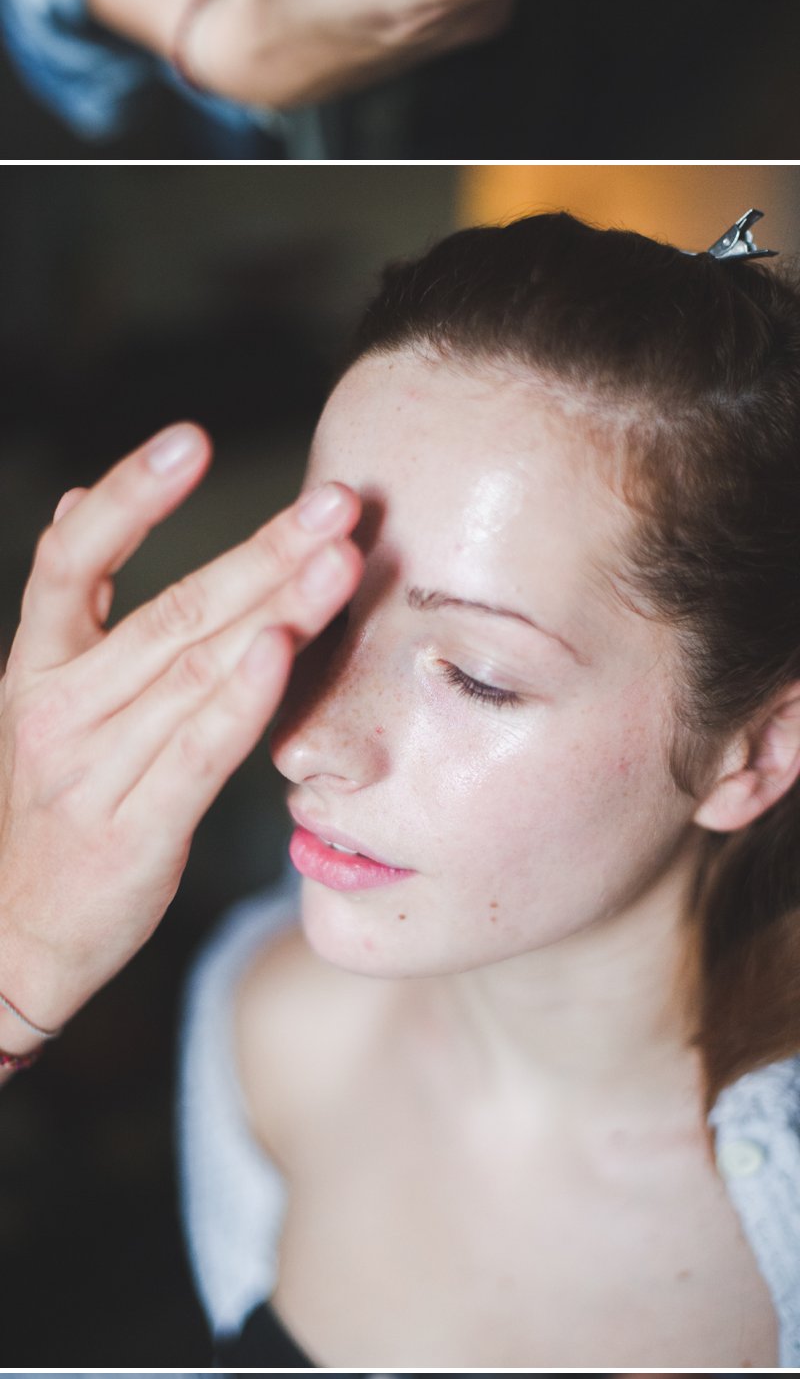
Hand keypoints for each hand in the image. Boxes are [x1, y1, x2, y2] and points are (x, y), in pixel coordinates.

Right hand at [0, 424, 361, 1035]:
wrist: (12, 939)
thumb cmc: (50, 811)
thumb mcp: (40, 702)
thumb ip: (70, 609)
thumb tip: (71, 503)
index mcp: (36, 667)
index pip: (70, 559)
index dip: (128, 495)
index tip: (190, 439)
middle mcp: (59, 709)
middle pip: (168, 609)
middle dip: (261, 548)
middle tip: (337, 501)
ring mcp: (94, 771)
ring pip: (194, 671)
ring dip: (276, 608)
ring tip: (341, 561)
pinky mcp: (135, 830)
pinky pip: (198, 753)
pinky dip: (241, 699)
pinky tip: (284, 651)